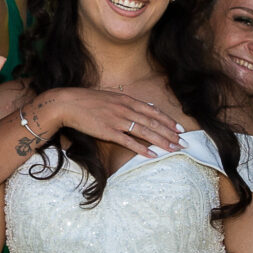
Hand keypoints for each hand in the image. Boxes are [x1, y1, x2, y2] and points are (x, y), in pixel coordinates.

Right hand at [34, 86, 182, 157]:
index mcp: (126, 100)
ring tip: (174, 149)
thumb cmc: (87, 101)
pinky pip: (129, 142)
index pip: (153, 111)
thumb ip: (127, 103)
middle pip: (153, 123)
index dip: (168, 121)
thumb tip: (143, 108)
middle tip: (183, 142)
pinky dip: (142, 149)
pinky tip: (152, 155)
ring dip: (162, 141)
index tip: (179, 129)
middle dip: (170, 133)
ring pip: (145, 132)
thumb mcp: (110, 97)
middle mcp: (125, 109)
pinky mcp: (109, 131)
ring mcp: (118, 120)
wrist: (68, 103)